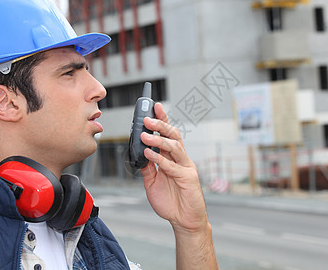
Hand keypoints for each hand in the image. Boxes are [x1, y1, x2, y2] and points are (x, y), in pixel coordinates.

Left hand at [140, 102, 207, 232]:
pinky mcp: (188, 178)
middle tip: (147, 118)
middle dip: (161, 125)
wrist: (184, 221)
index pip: (168, 135)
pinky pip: (172, 166)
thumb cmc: (171, 202)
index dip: (163, 120)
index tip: (155, 107)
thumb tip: (138, 154)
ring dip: (159, 140)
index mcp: (173, 159)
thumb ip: (148, 168)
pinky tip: (148, 154)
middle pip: (173, 136)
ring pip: (174, 147)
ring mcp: (186, 167)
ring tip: (144, 135)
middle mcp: (181, 160)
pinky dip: (160, 159)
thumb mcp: (153, 183)